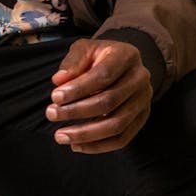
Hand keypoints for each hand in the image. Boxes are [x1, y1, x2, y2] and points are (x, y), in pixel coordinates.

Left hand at [45, 38, 152, 153]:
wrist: (122, 64)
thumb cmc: (99, 56)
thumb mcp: (85, 49)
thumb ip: (73, 62)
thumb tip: (59, 80)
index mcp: (126, 56)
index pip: (103, 75)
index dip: (78, 89)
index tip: (55, 97)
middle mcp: (140, 78)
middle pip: (109, 102)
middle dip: (76, 111)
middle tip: (51, 114)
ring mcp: (144, 100)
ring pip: (116, 125)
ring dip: (85, 134)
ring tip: (60, 135)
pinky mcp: (142, 118)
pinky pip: (122, 139)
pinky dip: (98, 146)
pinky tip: (77, 145)